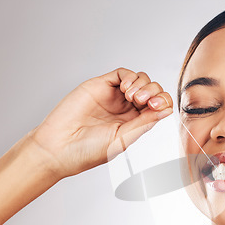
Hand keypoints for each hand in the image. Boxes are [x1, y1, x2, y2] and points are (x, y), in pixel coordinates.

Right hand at [28, 68, 173, 178]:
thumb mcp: (123, 139)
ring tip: (132, 97)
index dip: (163, 102)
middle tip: (143, 102)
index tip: (157, 107)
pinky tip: (125, 89)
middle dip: (154, 92)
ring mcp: (113, 97)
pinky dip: (130, 77)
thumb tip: (166, 110)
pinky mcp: (100, 86)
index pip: (158, 107)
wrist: (58, 148)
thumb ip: (145, 123)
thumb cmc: (87, 151)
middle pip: (152, 90)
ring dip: (143, 84)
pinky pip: (122, 73)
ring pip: (140, 79)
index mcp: (134, 124)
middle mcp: (126, 109)